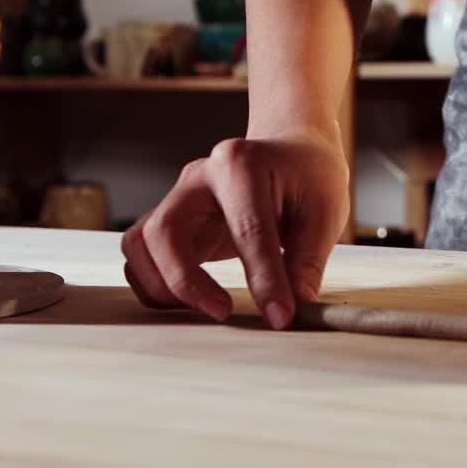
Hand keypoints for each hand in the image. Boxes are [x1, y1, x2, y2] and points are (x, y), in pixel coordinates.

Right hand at [121, 128, 348, 329]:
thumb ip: (307, 260)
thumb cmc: (308, 177)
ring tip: (204, 308)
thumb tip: (295, 304)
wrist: (291, 152)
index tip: (279, 315)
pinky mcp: (171, 219)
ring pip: (141, 244)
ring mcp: (179, 196)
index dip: (264, 278)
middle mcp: (199, 176)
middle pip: (165, 231)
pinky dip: (155, 283)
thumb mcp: (325, 212)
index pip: (247, 229)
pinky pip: (142, 254)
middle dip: (186, 281)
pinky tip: (190, 301)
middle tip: (223, 312)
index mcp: (241, 165)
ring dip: (162, 285)